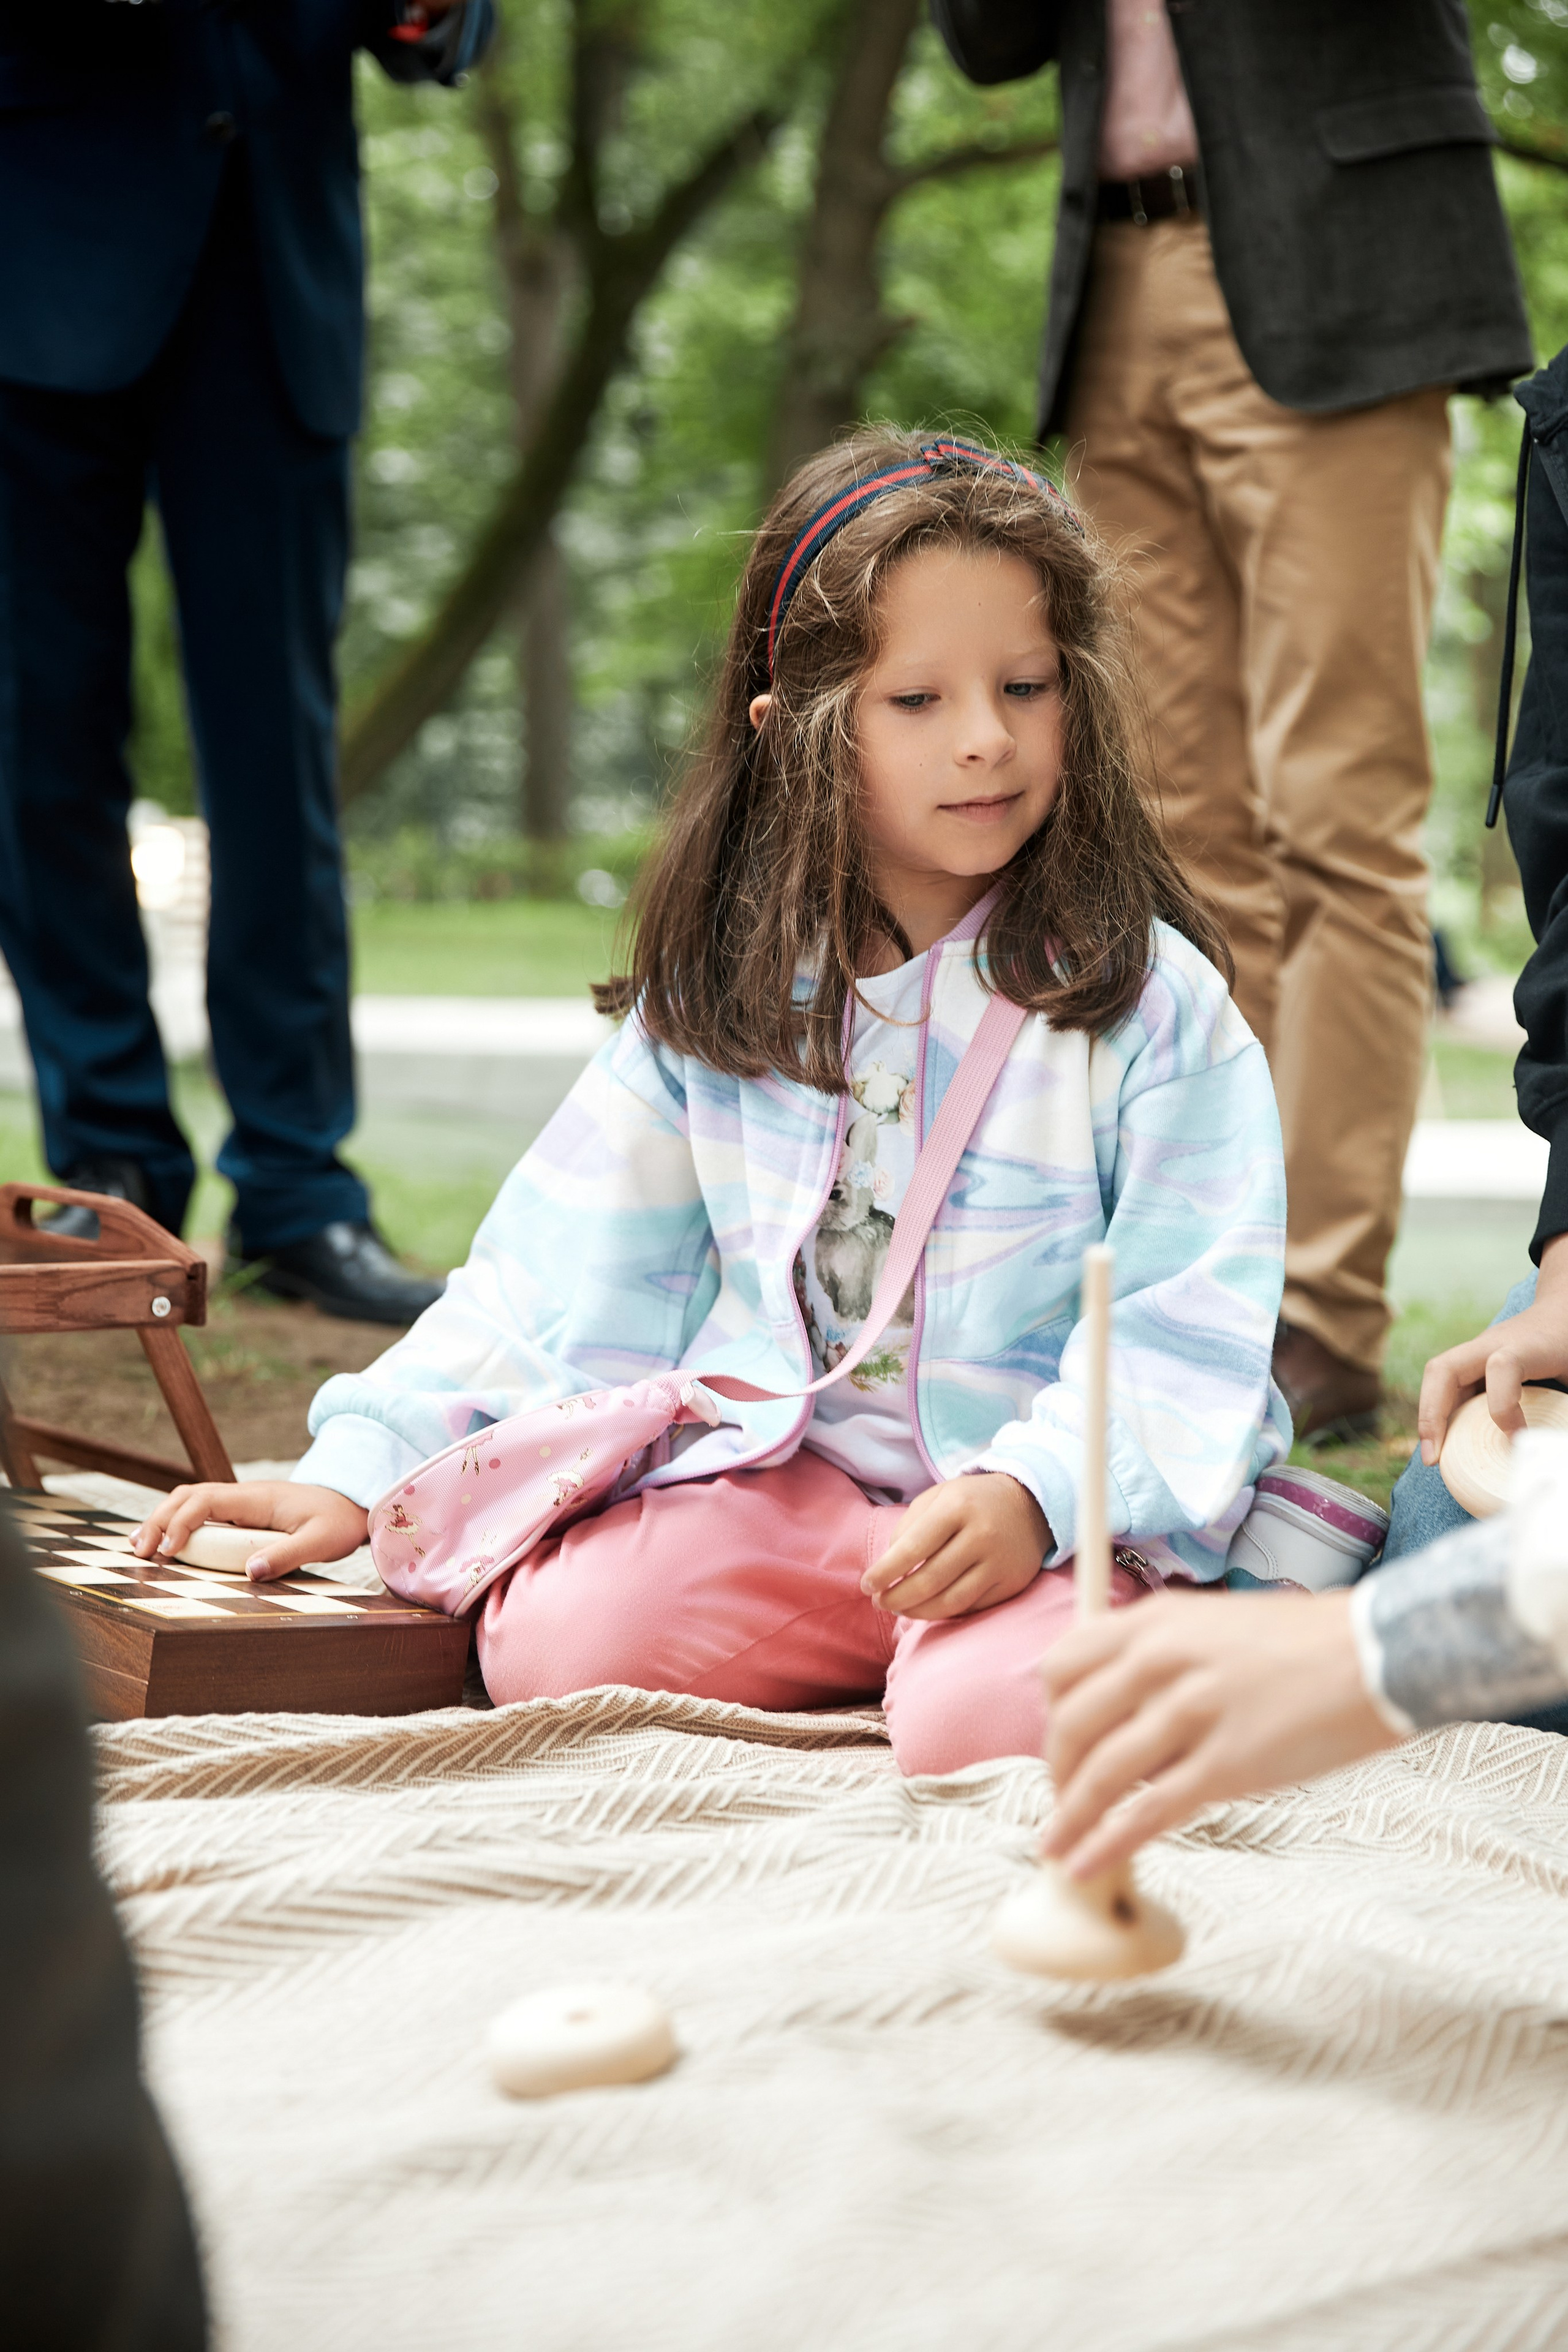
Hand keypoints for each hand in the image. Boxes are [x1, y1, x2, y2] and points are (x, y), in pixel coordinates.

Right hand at [132, 1482, 369, 1582]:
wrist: (351, 1503)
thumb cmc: (337, 1521)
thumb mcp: (321, 1541)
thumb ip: (288, 1555)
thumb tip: (251, 1571)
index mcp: (256, 1498)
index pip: (206, 1501)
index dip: (181, 1523)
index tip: (169, 1552)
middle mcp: (243, 1495)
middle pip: (188, 1496)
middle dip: (159, 1520)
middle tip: (140, 1552)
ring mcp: (241, 1503)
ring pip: (191, 1501)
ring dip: (163, 1520)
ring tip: (140, 1547)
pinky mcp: (242, 1513)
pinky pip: (202, 1512)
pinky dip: (178, 1523)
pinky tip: (166, 1544)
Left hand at [861, 1473, 1049, 1619]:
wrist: (1030, 1503)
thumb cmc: (971, 1501)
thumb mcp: (937, 1498)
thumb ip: (909, 1527)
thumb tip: (887, 1568)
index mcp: (957, 1508)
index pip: (912, 1549)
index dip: (884, 1572)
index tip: (866, 1585)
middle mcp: (981, 1535)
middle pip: (929, 1580)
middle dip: (896, 1597)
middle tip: (879, 1601)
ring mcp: (999, 1562)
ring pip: (950, 1602)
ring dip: (916, 1611)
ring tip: (898, 1608)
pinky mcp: (1012, 1583)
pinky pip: (971, 1607)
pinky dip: (944, 1612)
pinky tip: (928, 1608)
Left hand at [1039, 1590, 1400, 1879]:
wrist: (1377, 1653)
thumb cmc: (1304, 1643)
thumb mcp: (1213, 1625)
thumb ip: (1161, 1658)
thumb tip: (1122, 1715)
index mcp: (1155, 1621)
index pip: (1063, 1666)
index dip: (1050, 1713)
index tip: (1058, 1743)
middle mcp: (1161, 1661)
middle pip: (1072, 1725)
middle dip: (1057, 1771)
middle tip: (1061, 1800)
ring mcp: (1192, 1714)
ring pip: (1102, 1774)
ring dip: (1070, 1817)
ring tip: (1054, 1847)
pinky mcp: (1226, 1766)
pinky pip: (1146, 1815)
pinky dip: (1106, 1845)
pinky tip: (1085, 1866)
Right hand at [1418, 1230, 1567, 1464]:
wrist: (1560, 1310)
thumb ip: (1567, 1405)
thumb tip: (1555, 1449)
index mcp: (1526, 1345)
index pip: (1502, 1366)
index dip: (1504, 1408)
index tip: (1517, 1441)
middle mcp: (1493, 1344)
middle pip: (1444, 1369)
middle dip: (1431, 1414)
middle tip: (1431, 1457)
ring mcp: (1478, 1352)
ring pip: (1437, 1377)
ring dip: (1428, 1417)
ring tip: (1431, 1457)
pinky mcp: (1474, 1364)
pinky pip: (1447, 1386)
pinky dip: (1440, 1414)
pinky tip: (1445, 1443)